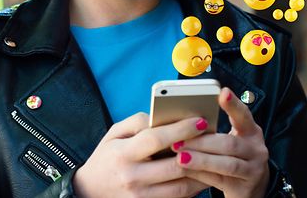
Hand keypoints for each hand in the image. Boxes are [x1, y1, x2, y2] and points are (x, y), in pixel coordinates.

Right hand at [73, 112, 209, 197]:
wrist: (90, 191)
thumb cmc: (106, 157)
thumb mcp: (114, 133)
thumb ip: (137, 122)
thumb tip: (161, 116)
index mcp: (124, 154)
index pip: (155, 139)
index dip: (180, 129)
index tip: (200, 121)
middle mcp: (133, 177)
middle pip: (173, 165)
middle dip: (198, 151)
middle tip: (216, 139)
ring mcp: (142, 197)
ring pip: (180, 187)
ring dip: (202, 172)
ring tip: (216, 157)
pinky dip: (193, 188)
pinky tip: (203, 174)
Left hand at [173, 87, 268, 197]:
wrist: (250, 189)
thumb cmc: (232, 155)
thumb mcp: (230, 139)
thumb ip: (215, 129)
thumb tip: (184, 119)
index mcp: (251, 131)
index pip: (243, 114)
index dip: (233, 104)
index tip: (223, 92)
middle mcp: (256, 149)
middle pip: (229, 143)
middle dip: (202, 141)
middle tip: (179, 138)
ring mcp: (253, 170)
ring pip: (225, 164)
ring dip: (200, 159)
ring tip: (180, 156)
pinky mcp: (244, 189)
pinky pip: (219, 180)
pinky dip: (200, 174)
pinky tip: (185, 170)